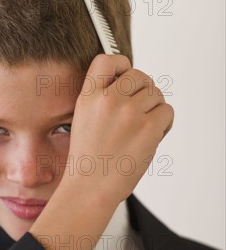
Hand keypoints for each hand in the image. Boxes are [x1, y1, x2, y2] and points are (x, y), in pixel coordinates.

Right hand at [61, 54, 173, 203]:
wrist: (90, 188)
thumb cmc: (89, 162)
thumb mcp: (83, 121)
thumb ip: (103, 100)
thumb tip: (133, 86)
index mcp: (88, 97)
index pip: (108, 61)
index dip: (122, 65)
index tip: (125, 76)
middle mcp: (108, 100)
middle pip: (140, 76)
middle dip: (143, 91)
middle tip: (139, 112)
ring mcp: (129, 113)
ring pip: (156, 94)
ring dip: (154, 109)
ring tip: (142, 129)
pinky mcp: (148, 128)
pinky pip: (166, 112)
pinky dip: (164, 124)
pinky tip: (150, 137)